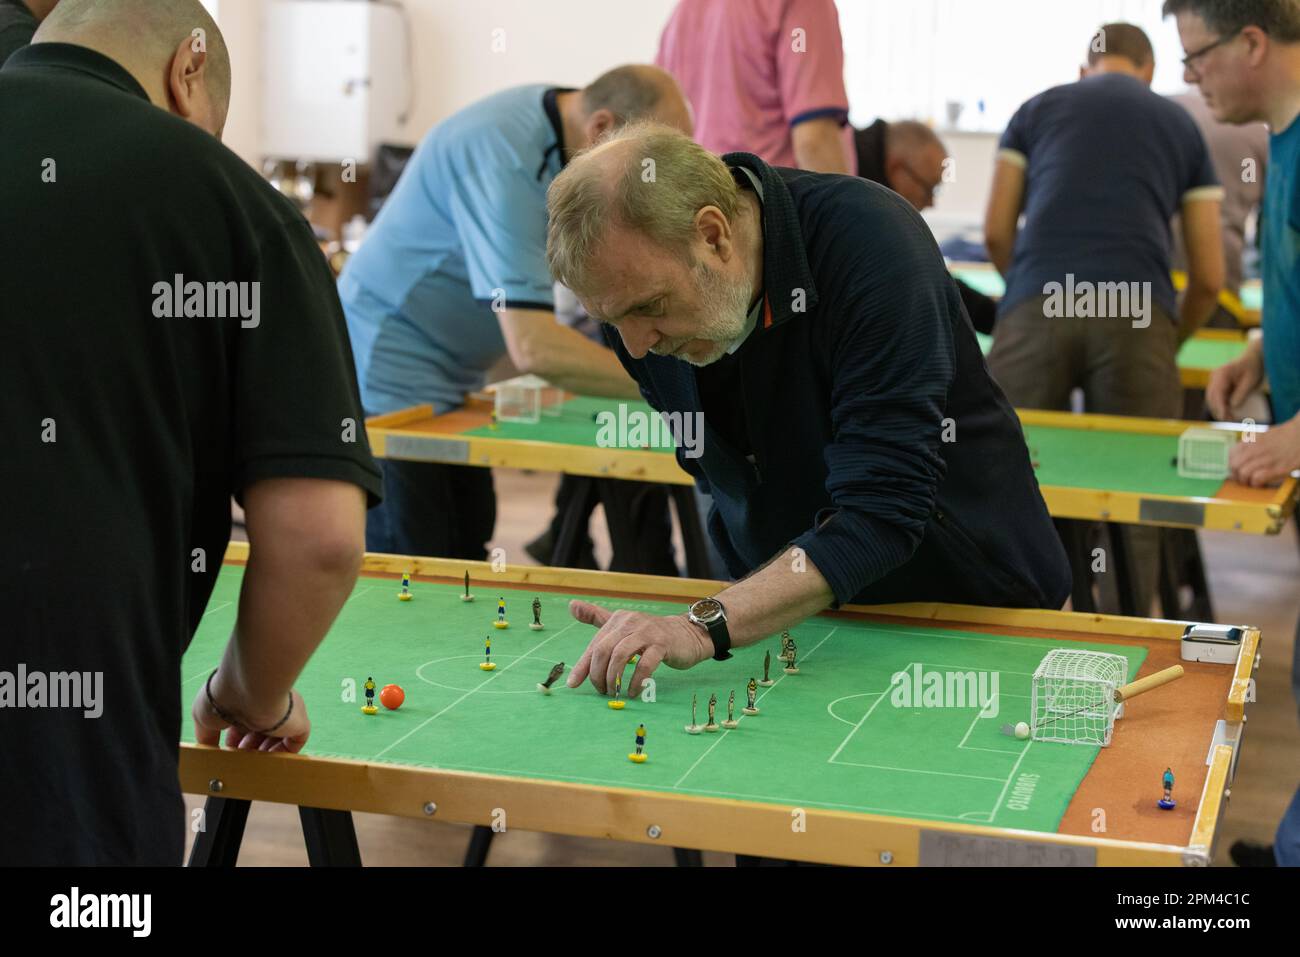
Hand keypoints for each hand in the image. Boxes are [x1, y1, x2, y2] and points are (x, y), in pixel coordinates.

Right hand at [192, 673, 311, 752]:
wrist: (251, 690)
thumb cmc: (224, 698)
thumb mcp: (204, 717)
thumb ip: (207, 734)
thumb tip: (207, 749)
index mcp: (247, 697)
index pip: (244, 721)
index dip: (235, 738)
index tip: (227, 750)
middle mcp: (267, 702)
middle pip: (260, 730)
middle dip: (248, 747)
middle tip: (238, 759)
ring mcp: (285, 711)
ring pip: (277, 737)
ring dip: (264, 752)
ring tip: (251, 762)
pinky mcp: (299, 721)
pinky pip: (295, 742)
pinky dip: (282, 753)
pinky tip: (268, 760)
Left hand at [566, 600, 712, 694]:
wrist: (687, 635)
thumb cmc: (651, 635)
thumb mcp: (623, 624)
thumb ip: (597, 616)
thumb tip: (571, 605)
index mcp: (617, 619)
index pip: (594, 645)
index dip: (582, 666)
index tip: (573, 684)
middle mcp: (629, 622)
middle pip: (603, 650)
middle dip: (598, 674)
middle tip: (601, 691)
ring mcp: (646, 632)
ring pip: (620, 656)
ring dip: (613, 678)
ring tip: (614, 692)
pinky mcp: (662, 644)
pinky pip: (644, 665)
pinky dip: (636, 681)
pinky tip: (633, 691)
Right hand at [1206, 346, 1264, 420]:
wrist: (1253, 357)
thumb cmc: (1253, 367)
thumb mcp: (1251, 381)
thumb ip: (1241, 394)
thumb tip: (1232, 407)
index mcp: (1222, 374)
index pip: (1217, 394)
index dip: (1220, 407)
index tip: (1224, 418)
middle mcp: (1214, 377)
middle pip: (1211, 397)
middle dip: (1218, 410)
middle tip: (1228, 421)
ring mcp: (1214, 380)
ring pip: (1211, 398)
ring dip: (1218, 409)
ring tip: (1228, 419)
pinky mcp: (1217, 384)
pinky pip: (1216, 397)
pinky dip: (1220, 405)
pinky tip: (1227, 412)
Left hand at [1229, 416, 1299, 487]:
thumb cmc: (1285, 435)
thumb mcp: (1263, 435)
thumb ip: (1251, 443)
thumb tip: (1239, 454)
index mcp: (1251, 441)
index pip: (1231, 454)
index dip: (1232, 464)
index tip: (1235, 469)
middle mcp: (1256, 449)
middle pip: (1234, 465)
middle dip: (1236, 475)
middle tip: (1243, 478)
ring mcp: (1266, 458)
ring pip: (1243, 473)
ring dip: (1246, 480)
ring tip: (1251, 482)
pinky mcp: (1278, 468)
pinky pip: (1257, 478)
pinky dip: (1256, 483)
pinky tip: (1261, 483)